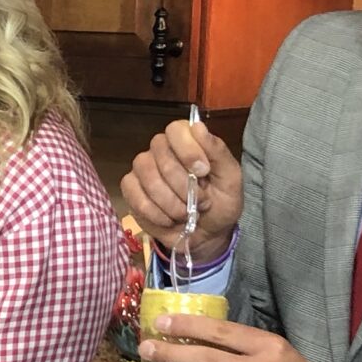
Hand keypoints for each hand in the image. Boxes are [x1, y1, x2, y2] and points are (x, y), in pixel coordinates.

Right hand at [121, 119, 241, 254]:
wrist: (207, 235)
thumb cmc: (221, 204)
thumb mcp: (230, 179)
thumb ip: (218, 152)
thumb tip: (197, 126)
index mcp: (187, 141)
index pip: (176, 129)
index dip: (188, 150)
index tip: (203, 171)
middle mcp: (161, 150)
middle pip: (161, 154)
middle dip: (183, 184)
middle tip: (200, 201)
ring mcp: (143, 169)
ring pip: (147, 176)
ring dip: (170, 201)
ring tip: (185, 213)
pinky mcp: (131, 190)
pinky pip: (135, 196)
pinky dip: (155, 213)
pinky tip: (169, 219)